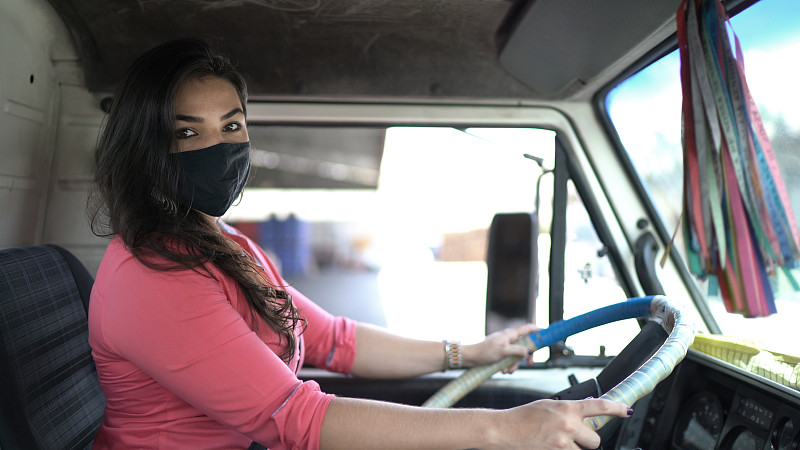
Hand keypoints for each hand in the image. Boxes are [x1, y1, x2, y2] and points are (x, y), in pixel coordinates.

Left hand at [463, 323, 538, 372]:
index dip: (537, 330)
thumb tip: (528, 352)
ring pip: (517, 355)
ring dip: (514, 364)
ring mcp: (505, 346)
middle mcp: (508, 338)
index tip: (546, 333)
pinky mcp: (500, 353)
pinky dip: (508, 366)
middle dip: (526, 356)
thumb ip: (517, 350)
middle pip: (525, 345)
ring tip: (507, 371)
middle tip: (530, 364)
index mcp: (510, 334)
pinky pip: (509, 359)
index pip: (527, 329)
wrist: (471, 358)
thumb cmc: (485, 352)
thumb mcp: (503, 351)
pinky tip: (503, 371)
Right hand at [494, 398, 631, 448]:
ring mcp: (562, 442)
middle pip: (595, 440)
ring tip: (558, 443)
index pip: (599, 406)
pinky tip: (552, 447)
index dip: (616, 408)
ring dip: (575, 449)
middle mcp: (568, 424)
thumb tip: (582, 414)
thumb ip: (567, 410)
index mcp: (567, 408)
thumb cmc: (522, 417)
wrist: (504, 429)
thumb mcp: (547, 406)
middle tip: (573, 437)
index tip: (626, 410)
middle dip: (586, 441)